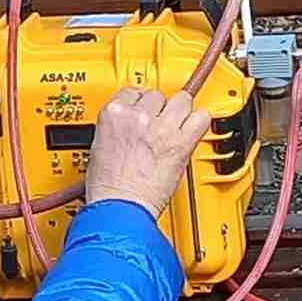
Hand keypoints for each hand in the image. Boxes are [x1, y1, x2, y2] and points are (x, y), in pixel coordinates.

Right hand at [85, 88, 211, 218]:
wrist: (120, 208)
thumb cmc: (108, 188)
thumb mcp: (99, 147)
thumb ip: (118, 128)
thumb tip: (131, 125)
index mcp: (113, 113)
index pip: (134, 91)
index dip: (143, 102)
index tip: (147, 110)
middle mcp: (138, 115)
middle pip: (159, 95)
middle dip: (161, 109)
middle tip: (160, 125)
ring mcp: (162, 127)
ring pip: (182, 100)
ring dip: (181, 112)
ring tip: (178, 126)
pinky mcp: (182, 143)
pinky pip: (202, 118)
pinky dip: (200, 123)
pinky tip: (194, 130)